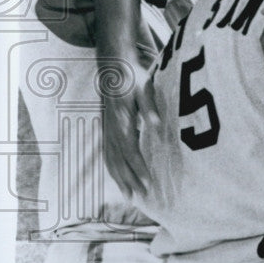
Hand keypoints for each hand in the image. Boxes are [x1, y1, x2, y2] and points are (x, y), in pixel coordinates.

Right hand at [100, 56, 157, 198]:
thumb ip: (151, 106)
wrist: (114, 65)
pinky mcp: (108, 129)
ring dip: (120, 178)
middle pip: (119, 160)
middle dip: (129, 180)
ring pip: (111, 159)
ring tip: (130, 196)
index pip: (130, 150)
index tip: (147, 182)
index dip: (138, 167)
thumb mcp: (145, 87)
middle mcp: (112, 128)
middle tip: (141, 196)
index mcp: (121, 120)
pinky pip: (108, 154)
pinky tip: (119, 179)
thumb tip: (156, 125)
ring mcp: (107, 129)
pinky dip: (113, 169)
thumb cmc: (133, 76)